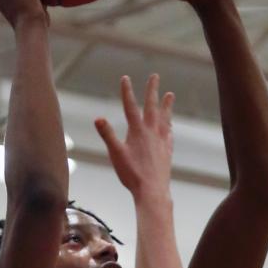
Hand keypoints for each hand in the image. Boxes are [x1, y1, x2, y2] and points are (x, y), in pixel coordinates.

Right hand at [96, 74, 174, 202]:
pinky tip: (170, 126)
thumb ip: (107, 135)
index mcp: (137, 131)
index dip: (127, 91)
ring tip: (170, 95)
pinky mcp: (166, 152)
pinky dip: (168, 126)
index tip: (125, 78)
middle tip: (155, 76)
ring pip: (164, 118)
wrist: (153, 191)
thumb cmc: (132, 174)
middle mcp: (152, 132)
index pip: (130, 106)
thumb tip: (97, 118)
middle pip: (152, 106)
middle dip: (152, 90)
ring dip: (166, 106)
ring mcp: (161, 141)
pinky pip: (169, 134)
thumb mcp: (116, 154)